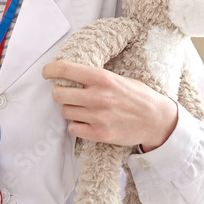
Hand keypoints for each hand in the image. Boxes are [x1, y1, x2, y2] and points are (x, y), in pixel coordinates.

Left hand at [42, 61, 177, 151]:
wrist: (157, 120)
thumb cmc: (137, 96)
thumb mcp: (117, 78)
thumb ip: (94, 77)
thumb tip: (67, 74)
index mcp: (102, 78)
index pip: (66, 69)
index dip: (50, 70)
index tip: (46, 72)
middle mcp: (98, 96)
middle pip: (58, 93)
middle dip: (59, 92)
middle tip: (65, 93)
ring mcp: (98, 116)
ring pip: (65, 111)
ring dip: (69, 109)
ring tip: (82, 108)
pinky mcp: (100, 134)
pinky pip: (73, 128)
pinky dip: (76, 125)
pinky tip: (86, 121)